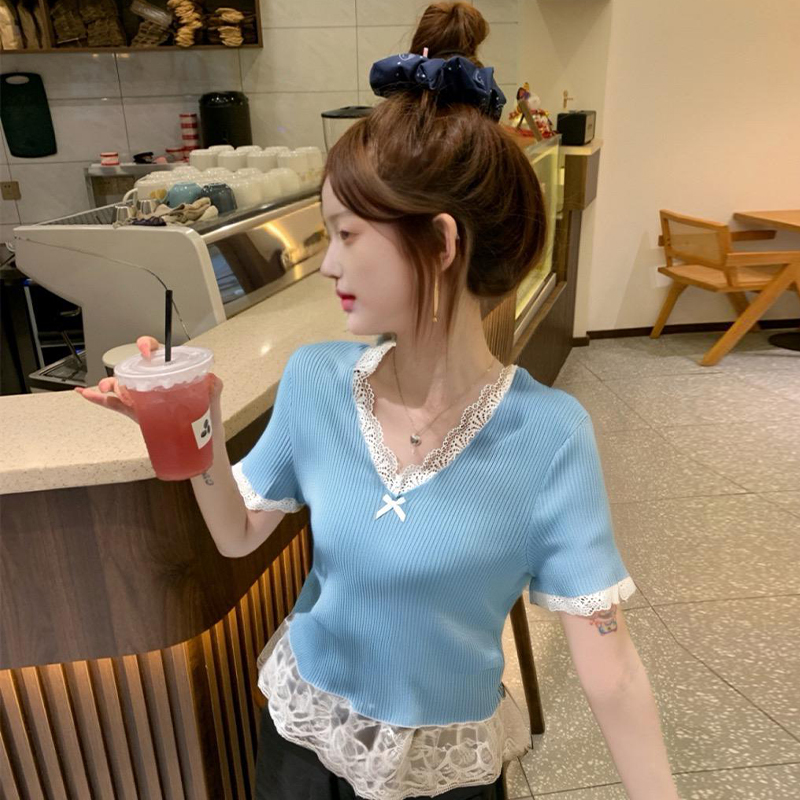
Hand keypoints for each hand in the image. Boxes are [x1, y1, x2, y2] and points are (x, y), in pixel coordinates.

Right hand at [74, 336, 222, 421]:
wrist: (204, 446)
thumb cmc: (206, 421)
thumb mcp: (212, 401)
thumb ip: (214, 388)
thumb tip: (211, 380)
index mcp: (170, 375)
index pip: (157, 353)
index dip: (148, 347)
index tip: (147, 353)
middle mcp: (154, 383)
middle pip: (133, 370)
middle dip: (121, 371)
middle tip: (118, 381)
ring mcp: (144, 398)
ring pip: (121, 386)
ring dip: (107, 385)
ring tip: (102, 389)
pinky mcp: (137, 413)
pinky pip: (115, 404)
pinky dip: (99, 399)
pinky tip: (85, 393)